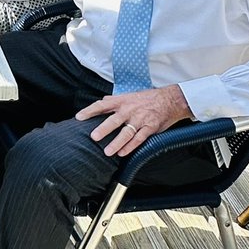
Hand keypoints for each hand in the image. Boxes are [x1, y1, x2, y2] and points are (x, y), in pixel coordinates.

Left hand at [75, 85, 193, 157]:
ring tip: (108, 152)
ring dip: (116, 143)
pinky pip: (139, 139)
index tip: (79, 117)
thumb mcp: (129, 96)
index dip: (90, 110)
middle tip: (93, 137)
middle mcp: (129, 110)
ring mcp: (140, 119)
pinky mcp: (150, 127)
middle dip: (103, 129)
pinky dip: (131, 146)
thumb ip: (114, 100)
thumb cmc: (147, 98)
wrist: (169, 99)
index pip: (102, 105)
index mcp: (122, 101)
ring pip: (126, 132)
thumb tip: (101, 102)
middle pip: (114, 120)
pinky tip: (122, 152)